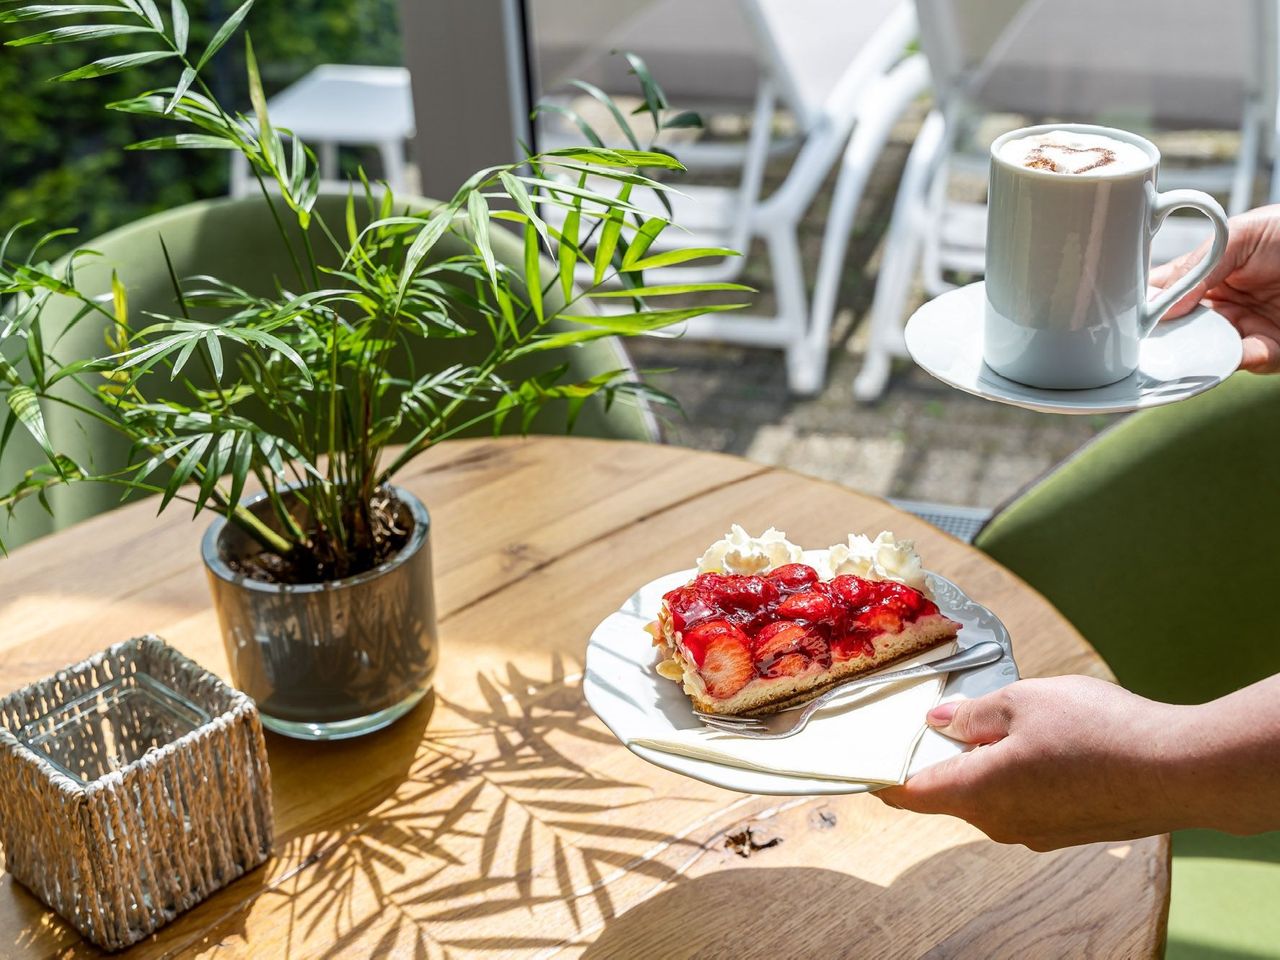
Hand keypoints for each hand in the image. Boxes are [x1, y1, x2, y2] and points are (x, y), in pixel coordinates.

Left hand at [875, 676, 1190, 850]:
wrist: (1180, 771)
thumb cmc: (1096, 731)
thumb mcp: (1022, 701)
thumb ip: (973, 715)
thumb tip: (940, 722)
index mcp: (977, 793)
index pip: (909, 793)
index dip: (881, 776)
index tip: (864, 761)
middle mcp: (1000, 823)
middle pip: (949, 792)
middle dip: (939, 757)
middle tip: (935, 717)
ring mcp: (1036, 831)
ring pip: (989, 795)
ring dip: (983, 763)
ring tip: (998, 719)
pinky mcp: (1067, 829)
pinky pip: (1023, 800)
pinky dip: (1015, 773)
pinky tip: (1038, 742)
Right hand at [1150, 204, 1279, 372]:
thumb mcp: (1243, 234)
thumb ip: (1199, 265)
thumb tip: (1161, 305)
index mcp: (1209, 274)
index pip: (1164, 292)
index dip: (1141, 303)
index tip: (1118, 312)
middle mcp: (1222, 305)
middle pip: (1176, 327)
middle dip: (1157, 334)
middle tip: (1137, 338)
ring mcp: (1244, 330)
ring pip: (1202, 349)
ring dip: (1186, 351)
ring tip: (1172, 348)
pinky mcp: (1270, 352)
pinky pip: (1241, 362)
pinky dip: (1226, 361)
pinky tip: (1219, 351)